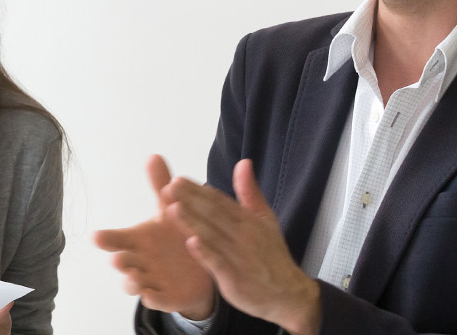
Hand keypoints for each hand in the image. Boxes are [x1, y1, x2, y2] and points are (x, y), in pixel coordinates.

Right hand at [94, 155, 216, 319]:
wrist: (200, 269)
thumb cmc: (176, 236)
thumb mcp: (171, 210)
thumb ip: (161, 186)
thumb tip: (154, 155)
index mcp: (138, 239)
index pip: (117, 238)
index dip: (106, 239)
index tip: (96, 236)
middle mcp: (139, 260)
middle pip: (123, 261)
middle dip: (119, 260)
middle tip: (117, 257)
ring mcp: (150, 280)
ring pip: (135, 283)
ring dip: (131, 281)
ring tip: (133, 277)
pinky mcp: (165, 296)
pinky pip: (156, 300)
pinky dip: (153, 298)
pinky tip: (150, 295)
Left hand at [163, 159, 319, 334]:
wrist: (288, 294)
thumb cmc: (271, 255)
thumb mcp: (266, 220)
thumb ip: (250, 192)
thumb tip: (243, 162)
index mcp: (248, 220)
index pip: (220, 201)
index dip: (199, 190)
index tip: (178, 179)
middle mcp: (244, 236)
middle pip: (214, 215)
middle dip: (190, 200)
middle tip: (168, 187)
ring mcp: (240, 258)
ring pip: (213, 237)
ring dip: (192, 222)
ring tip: (172, 208)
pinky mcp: (236, 279)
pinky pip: (219, 264)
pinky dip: (206, 254)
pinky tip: (191, 243)